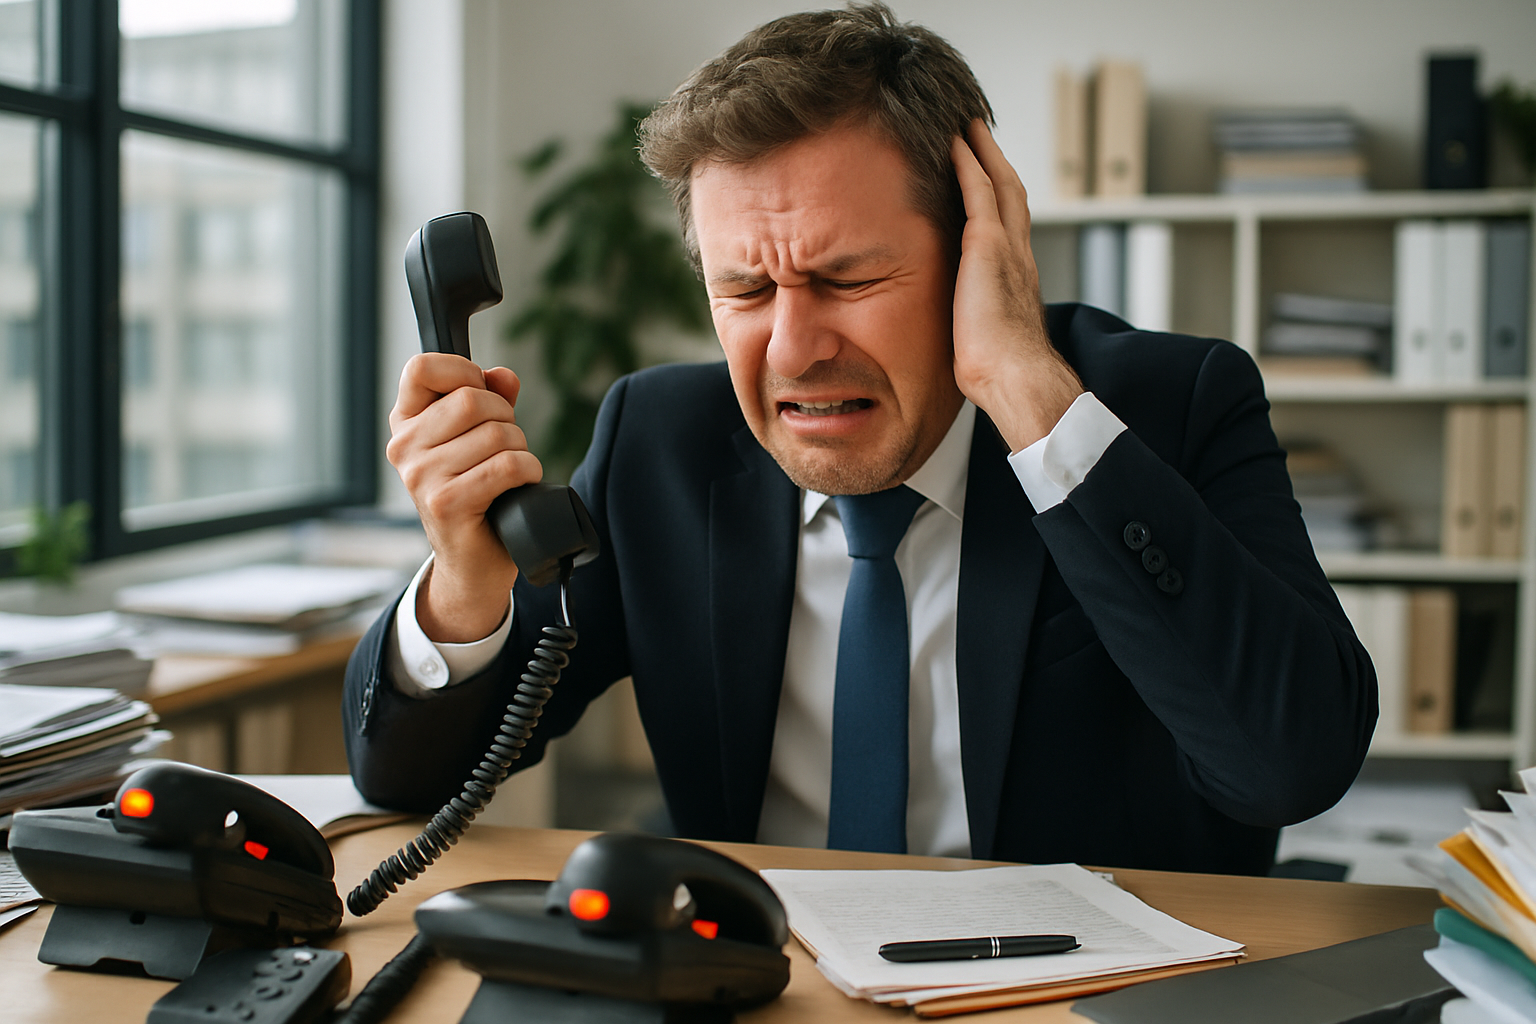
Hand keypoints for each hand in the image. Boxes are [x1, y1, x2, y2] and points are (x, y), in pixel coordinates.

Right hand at [386, 353, 540, 641]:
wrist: (472, 563)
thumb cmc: (477, 496)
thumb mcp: (477, 439)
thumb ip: (489, 398)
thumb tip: (503, 376)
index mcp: (405, 425)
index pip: (421, 368)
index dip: (463, 371)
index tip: (481, 394)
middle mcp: (404, 449)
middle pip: (472, 399)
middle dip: (506, 417)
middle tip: (506, 445)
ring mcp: (422, 478)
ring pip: (496, 433)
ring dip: (520, 449)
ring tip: (510, 471)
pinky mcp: (447, 504)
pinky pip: (506, 466)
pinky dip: (527, 471)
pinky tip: (521, 483)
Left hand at [950, 120, 1083, 451]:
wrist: (1016, 377)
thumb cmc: (1001, 374)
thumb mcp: (986, 342)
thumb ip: (978, 328)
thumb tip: (964, 343)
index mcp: (1018, 279)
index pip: (1009, 226)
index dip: (999, 198)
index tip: (986, 178)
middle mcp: (1020, 255)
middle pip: (1011, 194)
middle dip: (996, 162)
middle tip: (979, 133)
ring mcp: (1008, 247)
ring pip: (999, 183)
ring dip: (984, 151)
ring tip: (968, 125)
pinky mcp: (989, 246)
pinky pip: (978, 191)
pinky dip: (968, 164)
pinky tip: (954, 143)